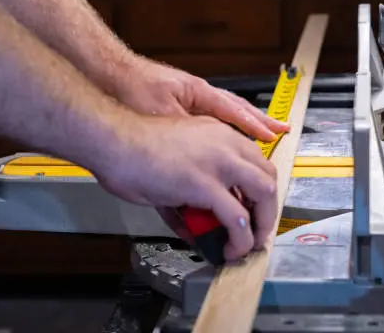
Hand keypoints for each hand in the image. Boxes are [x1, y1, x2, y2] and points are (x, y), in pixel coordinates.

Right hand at [95, 114, 277, 260]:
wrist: (115, 142)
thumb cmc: (136, 146)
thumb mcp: (178, 157)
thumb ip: (196, 184)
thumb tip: (198, 219)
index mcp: (220, 134)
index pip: (257, 161)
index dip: (259, 190)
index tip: (253, 209)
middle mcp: (226, 143)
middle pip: (268, 176)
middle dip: (267, 209)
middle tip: (256, 230)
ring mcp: (218, 163)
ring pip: (264, 194)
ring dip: (260, 225)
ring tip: (246, 244)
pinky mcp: (205, 184)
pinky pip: (236, 218)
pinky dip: (239, 239)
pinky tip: (229, 248)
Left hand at [109, 55, 289, 141]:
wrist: (110, 73)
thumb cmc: (132, 90)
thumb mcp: (160, 116)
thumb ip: (183, 136)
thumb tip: (200, 159)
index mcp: (199, 93)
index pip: (234, 111)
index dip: (254, 125)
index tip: (272, 136)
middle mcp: (200, 93)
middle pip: (238, 107)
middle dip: (261, 121)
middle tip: (282, 130)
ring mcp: (193, 97)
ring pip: (228, 110)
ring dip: (248, 121)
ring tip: (266, 131)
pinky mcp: (184, 102)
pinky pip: (214, 113)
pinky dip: (228, 122)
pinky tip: (230, 133)